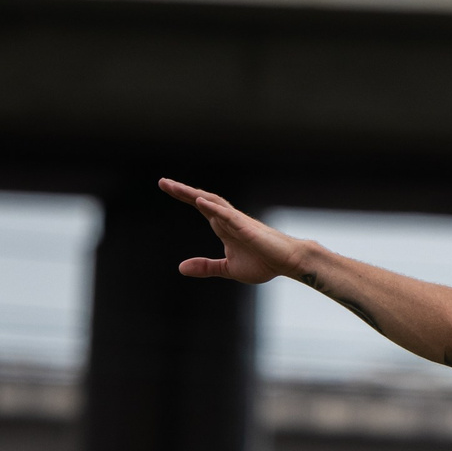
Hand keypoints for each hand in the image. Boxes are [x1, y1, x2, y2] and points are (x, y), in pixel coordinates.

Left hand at [161, 179, 305, 284]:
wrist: (289, 262)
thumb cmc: (264, 263)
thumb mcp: (228, 268)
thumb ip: (206, 267)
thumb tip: (181, 268)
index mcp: (223, 227)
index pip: (200, 207)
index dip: (184, 197)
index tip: (167, 187)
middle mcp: (228, 220)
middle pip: (202, 200)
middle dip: (182, 191)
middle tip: (162, 182)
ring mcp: (237, 222)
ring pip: (212, 203)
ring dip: (193, 194)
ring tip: (174, 187)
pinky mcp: (247, 228)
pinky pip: (227, 215)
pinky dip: (213, 208)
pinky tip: (199, 201)